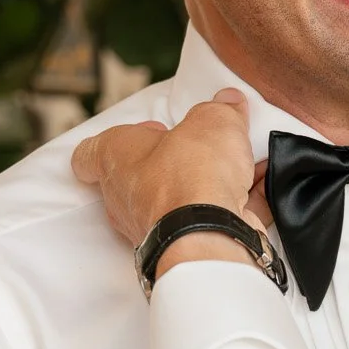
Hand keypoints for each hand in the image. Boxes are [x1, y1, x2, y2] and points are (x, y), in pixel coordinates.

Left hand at [71, 91, 264, 276]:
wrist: (210, 232)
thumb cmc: (192, 173)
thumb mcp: (211, 121)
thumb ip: (220, 110)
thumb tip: (228, 102)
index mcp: (116, 158)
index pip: (89, 154)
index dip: (109, 143)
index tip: (138, 133)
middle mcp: (126, 197)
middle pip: (138, 175)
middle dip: (169, 161)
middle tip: (198, 145)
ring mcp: (152, 226)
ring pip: (175, 200)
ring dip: (204, 184)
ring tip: (240, 164)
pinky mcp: (185, 245)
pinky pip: (208, 220)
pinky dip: (233, 205)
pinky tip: (259, 188)